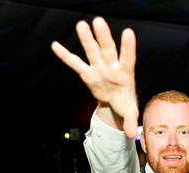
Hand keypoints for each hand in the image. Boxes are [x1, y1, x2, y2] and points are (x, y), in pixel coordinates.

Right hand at [51, 17, 138, 138]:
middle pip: (108, 49)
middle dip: (103, 36)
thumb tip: (132, 135)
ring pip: (92, 51)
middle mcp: (111, 66)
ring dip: (86, 39)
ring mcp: (99, 68)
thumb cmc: (125, 103)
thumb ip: (131, 121)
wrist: (116, 102)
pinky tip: (55, 45)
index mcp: (125, 73)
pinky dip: (65, 55)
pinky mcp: (87, 73)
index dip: (128, 46)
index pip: (128, 57)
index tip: (128, 32)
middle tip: (99, 22)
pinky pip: (75, 63)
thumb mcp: (130, 113)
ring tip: (81, 25)